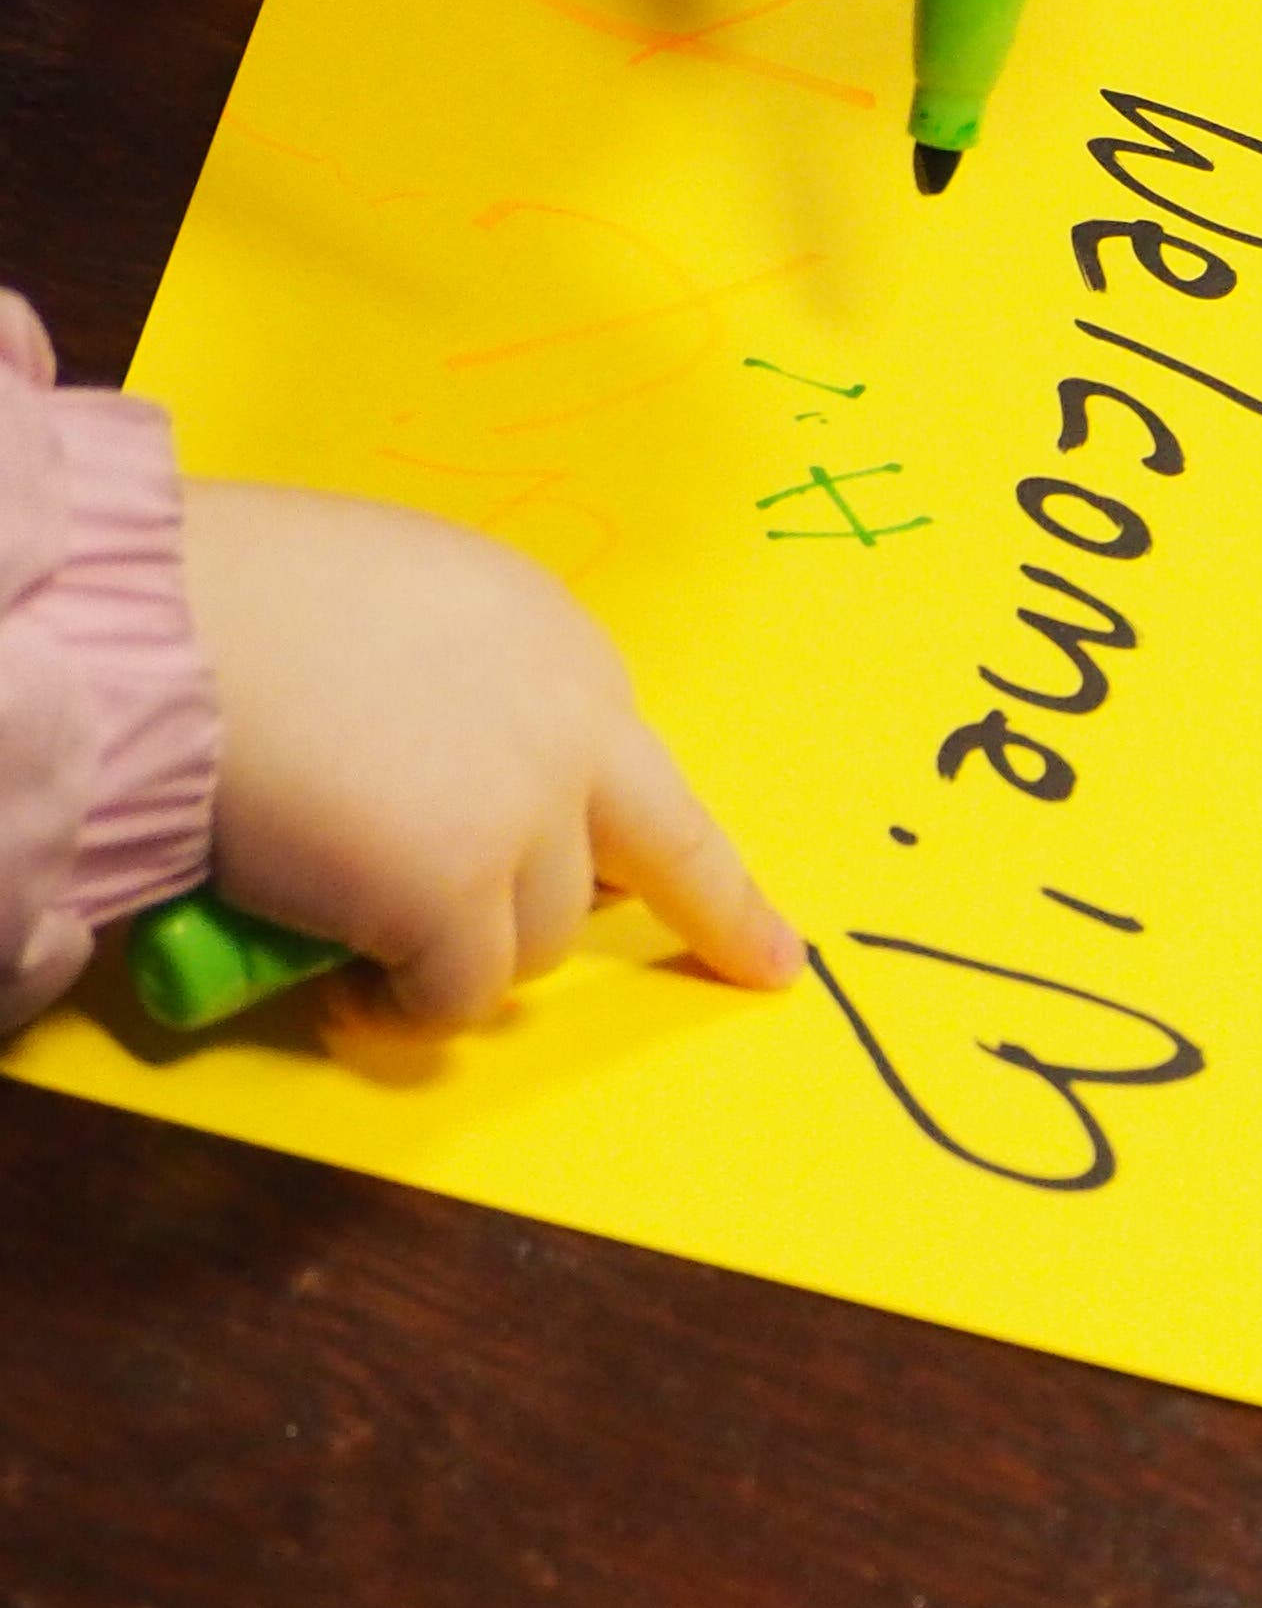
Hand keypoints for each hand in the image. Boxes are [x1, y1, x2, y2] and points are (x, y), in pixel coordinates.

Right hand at [178, 483, 801, 1030]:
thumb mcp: (384, 604)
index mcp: (551, 636)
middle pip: (668, 848)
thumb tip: (459, 776)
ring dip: (461, 951)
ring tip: (357, 936)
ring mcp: (525, 812)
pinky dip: (405, 1010)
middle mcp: (570, 721)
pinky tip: (347, 995)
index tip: (698, 879)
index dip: (636, 820)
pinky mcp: (456, 892)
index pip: (628, 755)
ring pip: (540, 937)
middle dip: (721, 915)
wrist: (150, 619)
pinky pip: (459, 993)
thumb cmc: (222, 598)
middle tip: (764, 965)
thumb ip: (456, 686)